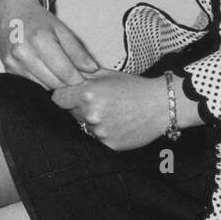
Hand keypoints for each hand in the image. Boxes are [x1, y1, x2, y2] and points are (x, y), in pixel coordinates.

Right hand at [0, 0, 98, 88]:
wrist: (10, 12)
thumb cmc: (37, 19)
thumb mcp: (61, 29)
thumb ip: (77, 51)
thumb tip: (92, 69)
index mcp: (40, 40)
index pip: (65, 72)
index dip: (78, 80)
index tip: (86, 81)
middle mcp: (23, 53)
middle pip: (54, 83)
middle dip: (68, 84)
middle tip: (75, 79)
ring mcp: (13, 63)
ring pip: (43, 88)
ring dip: (54, 85)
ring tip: (60, 74)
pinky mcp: (8, 71)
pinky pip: (31, 86)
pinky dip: (42, 83)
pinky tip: (46, 74)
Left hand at [51, 69, 168, 151]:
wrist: (162, 106)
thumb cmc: (135, 87)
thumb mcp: (108, 74)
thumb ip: (83, 74)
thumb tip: (64, 74)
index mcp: (88, 93)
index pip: (57, 98)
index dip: (64, 95)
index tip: (71, 95)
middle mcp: (90, 114)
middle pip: (69, 113)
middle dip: (78, 108)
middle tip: (98, 102)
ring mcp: (99, 132)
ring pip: (82, 126)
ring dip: (90, 121)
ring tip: (111, 114)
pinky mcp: (108, 145)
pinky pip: (95, 139)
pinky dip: (102, 133)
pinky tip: (116, 124)